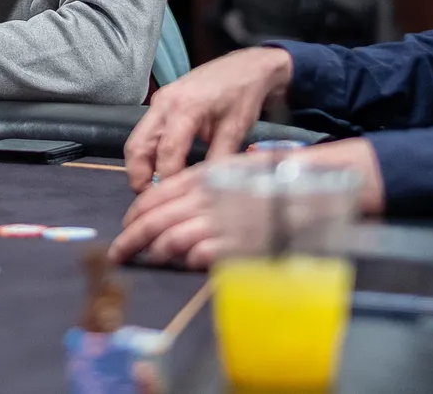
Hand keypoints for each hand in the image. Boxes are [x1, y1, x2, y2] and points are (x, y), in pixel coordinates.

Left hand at [109, 139, 383, 267]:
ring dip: (155, 251)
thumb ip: (201, 187)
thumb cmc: (271, 175)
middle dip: (131, 238)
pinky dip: (188, 258)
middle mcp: (208, 196)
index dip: (135, 214)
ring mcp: (224, 219)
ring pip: (173, 238)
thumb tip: (171, 209)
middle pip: (156, 219)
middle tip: (117, 252)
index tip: (125, 227)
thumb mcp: (231, 170)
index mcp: (203, 176)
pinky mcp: (241, 241)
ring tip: (145, 259)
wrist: (314, 181)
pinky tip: (182, 262)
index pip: (156, 196)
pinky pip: (204, 253)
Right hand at [122, 47, 292, 192]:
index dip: (168, 180)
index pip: (167, 152)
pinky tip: (163, 168)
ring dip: (141, 166)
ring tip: (155, 188)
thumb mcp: (236, 129)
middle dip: (139, 176)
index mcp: (186, 107)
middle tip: (151, 199)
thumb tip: (203, 190)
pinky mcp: (160, 102)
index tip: (174, 199)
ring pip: (137, 140)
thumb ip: (218, 159)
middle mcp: (165, 103)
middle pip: (137, 146)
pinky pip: (146, 132)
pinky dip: (148, 153)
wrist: (246, 65)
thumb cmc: (244, 94)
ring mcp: (159, 101)